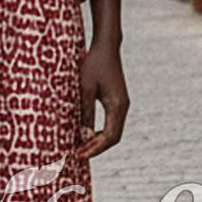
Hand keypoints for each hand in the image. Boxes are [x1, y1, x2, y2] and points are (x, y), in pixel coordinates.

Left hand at [74, 41, 128, 157]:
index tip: (80, 154)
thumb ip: (85, 111)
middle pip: (113, 137)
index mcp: (116, 105)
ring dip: (99, 141)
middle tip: (79, 154)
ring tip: (82, 146)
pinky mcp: (118, 101)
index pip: (109, 136)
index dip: (95, 148)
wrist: (106, 47)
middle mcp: (123, 107)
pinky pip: (111, 123)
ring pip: (113, 131)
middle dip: (97, 148)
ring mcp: (122, 104)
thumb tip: (83, 134)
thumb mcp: (84, 88)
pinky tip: (88, 133)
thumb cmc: (94, 64)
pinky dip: (101, 132)